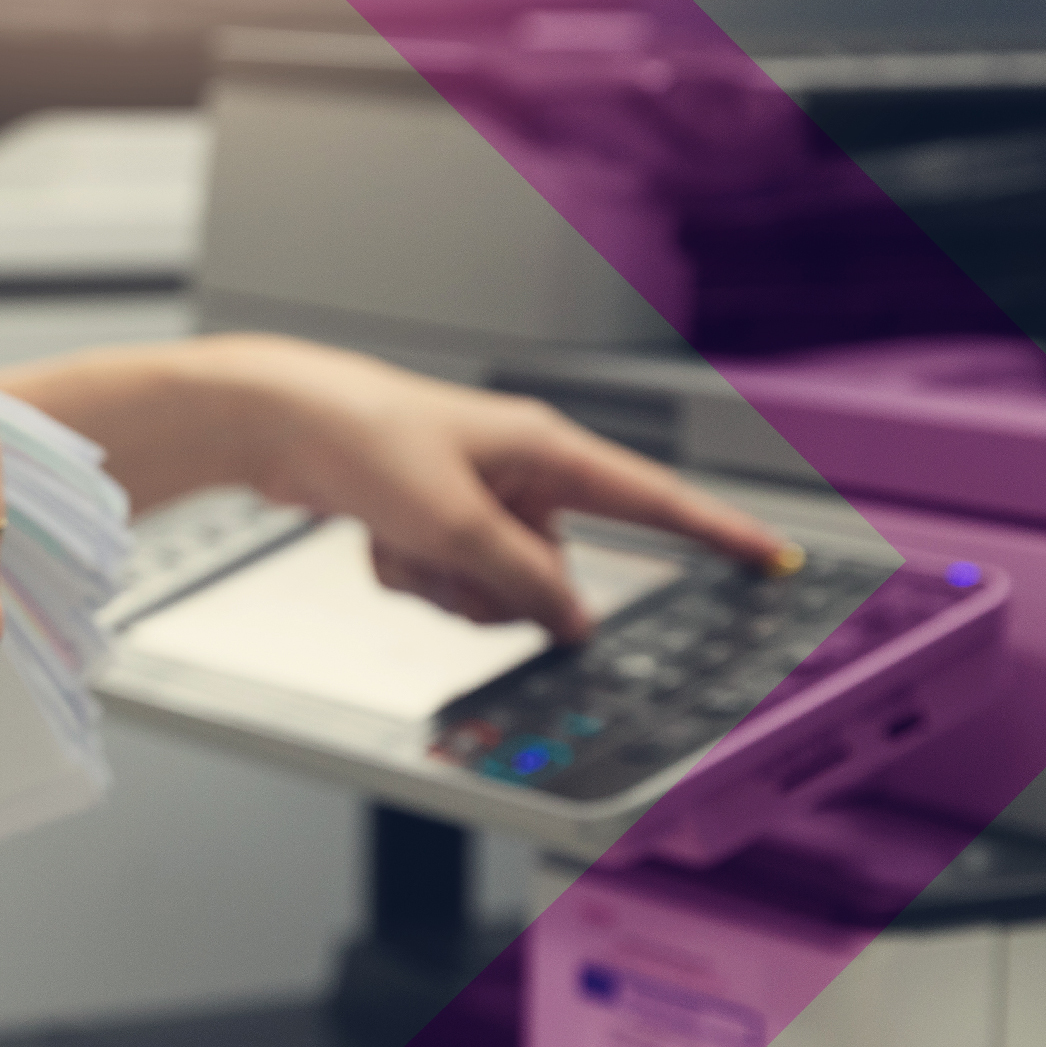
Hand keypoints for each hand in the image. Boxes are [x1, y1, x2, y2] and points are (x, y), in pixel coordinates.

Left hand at [229, 337, 787, 642]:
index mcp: (546, 451)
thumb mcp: (453, 523)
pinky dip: (406, 572)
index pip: (653, 501)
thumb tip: (574, 623)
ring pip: (490, 590)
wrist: (276, 422)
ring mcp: (476, 501)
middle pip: (551, 575)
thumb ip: (523, 580)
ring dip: (440, 582)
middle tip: (439, 551)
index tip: (769, 560)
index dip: (716, 533)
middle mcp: (519, 475)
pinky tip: (373, 534)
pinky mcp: (434, 520)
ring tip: (397, 534)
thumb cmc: (363, 438)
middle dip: (493, 586)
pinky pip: (441, 582)